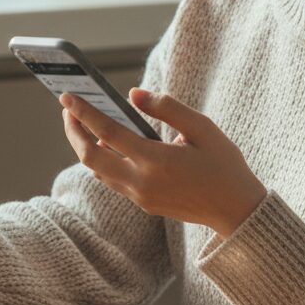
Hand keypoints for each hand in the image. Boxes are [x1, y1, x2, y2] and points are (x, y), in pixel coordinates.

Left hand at [60, 88, 266, 238]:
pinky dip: (103, 159)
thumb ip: (167, 108)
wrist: (236, 210)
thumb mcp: (202, 128)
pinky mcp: (143, 203)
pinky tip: (109, 142)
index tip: (67, 96)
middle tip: (68, 109)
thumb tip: (133, 94)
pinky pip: (113, 179)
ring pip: (98, 170)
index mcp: (155, 161)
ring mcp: (140, 196)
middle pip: (90, 157)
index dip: (84, 112)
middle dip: (73, 131)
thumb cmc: (223, 164)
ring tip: (84, 122)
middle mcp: (141, 182)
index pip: (107, 132)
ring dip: (86, 146)